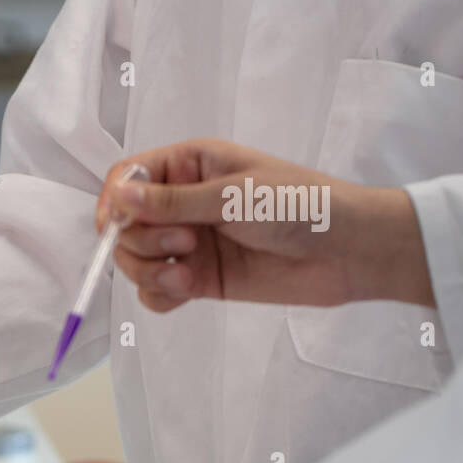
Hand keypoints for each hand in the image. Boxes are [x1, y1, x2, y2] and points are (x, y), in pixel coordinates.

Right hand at [98, 138, 434, 311]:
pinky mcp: (198, 279)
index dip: (114, 200)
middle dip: (142, 241)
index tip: (113, 226)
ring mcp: (188, 244)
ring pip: (135, 260)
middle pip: (126, 224)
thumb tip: (119, 195)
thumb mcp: (234, 196)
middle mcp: (181, 203)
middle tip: (185, 246)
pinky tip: (184, 293)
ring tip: (186, 276)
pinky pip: (155, 291)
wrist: (350, 253)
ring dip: (149, 271)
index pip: (128, 176)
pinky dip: (159, 296)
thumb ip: (172, 201)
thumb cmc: (301, 206)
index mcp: (189, 166)